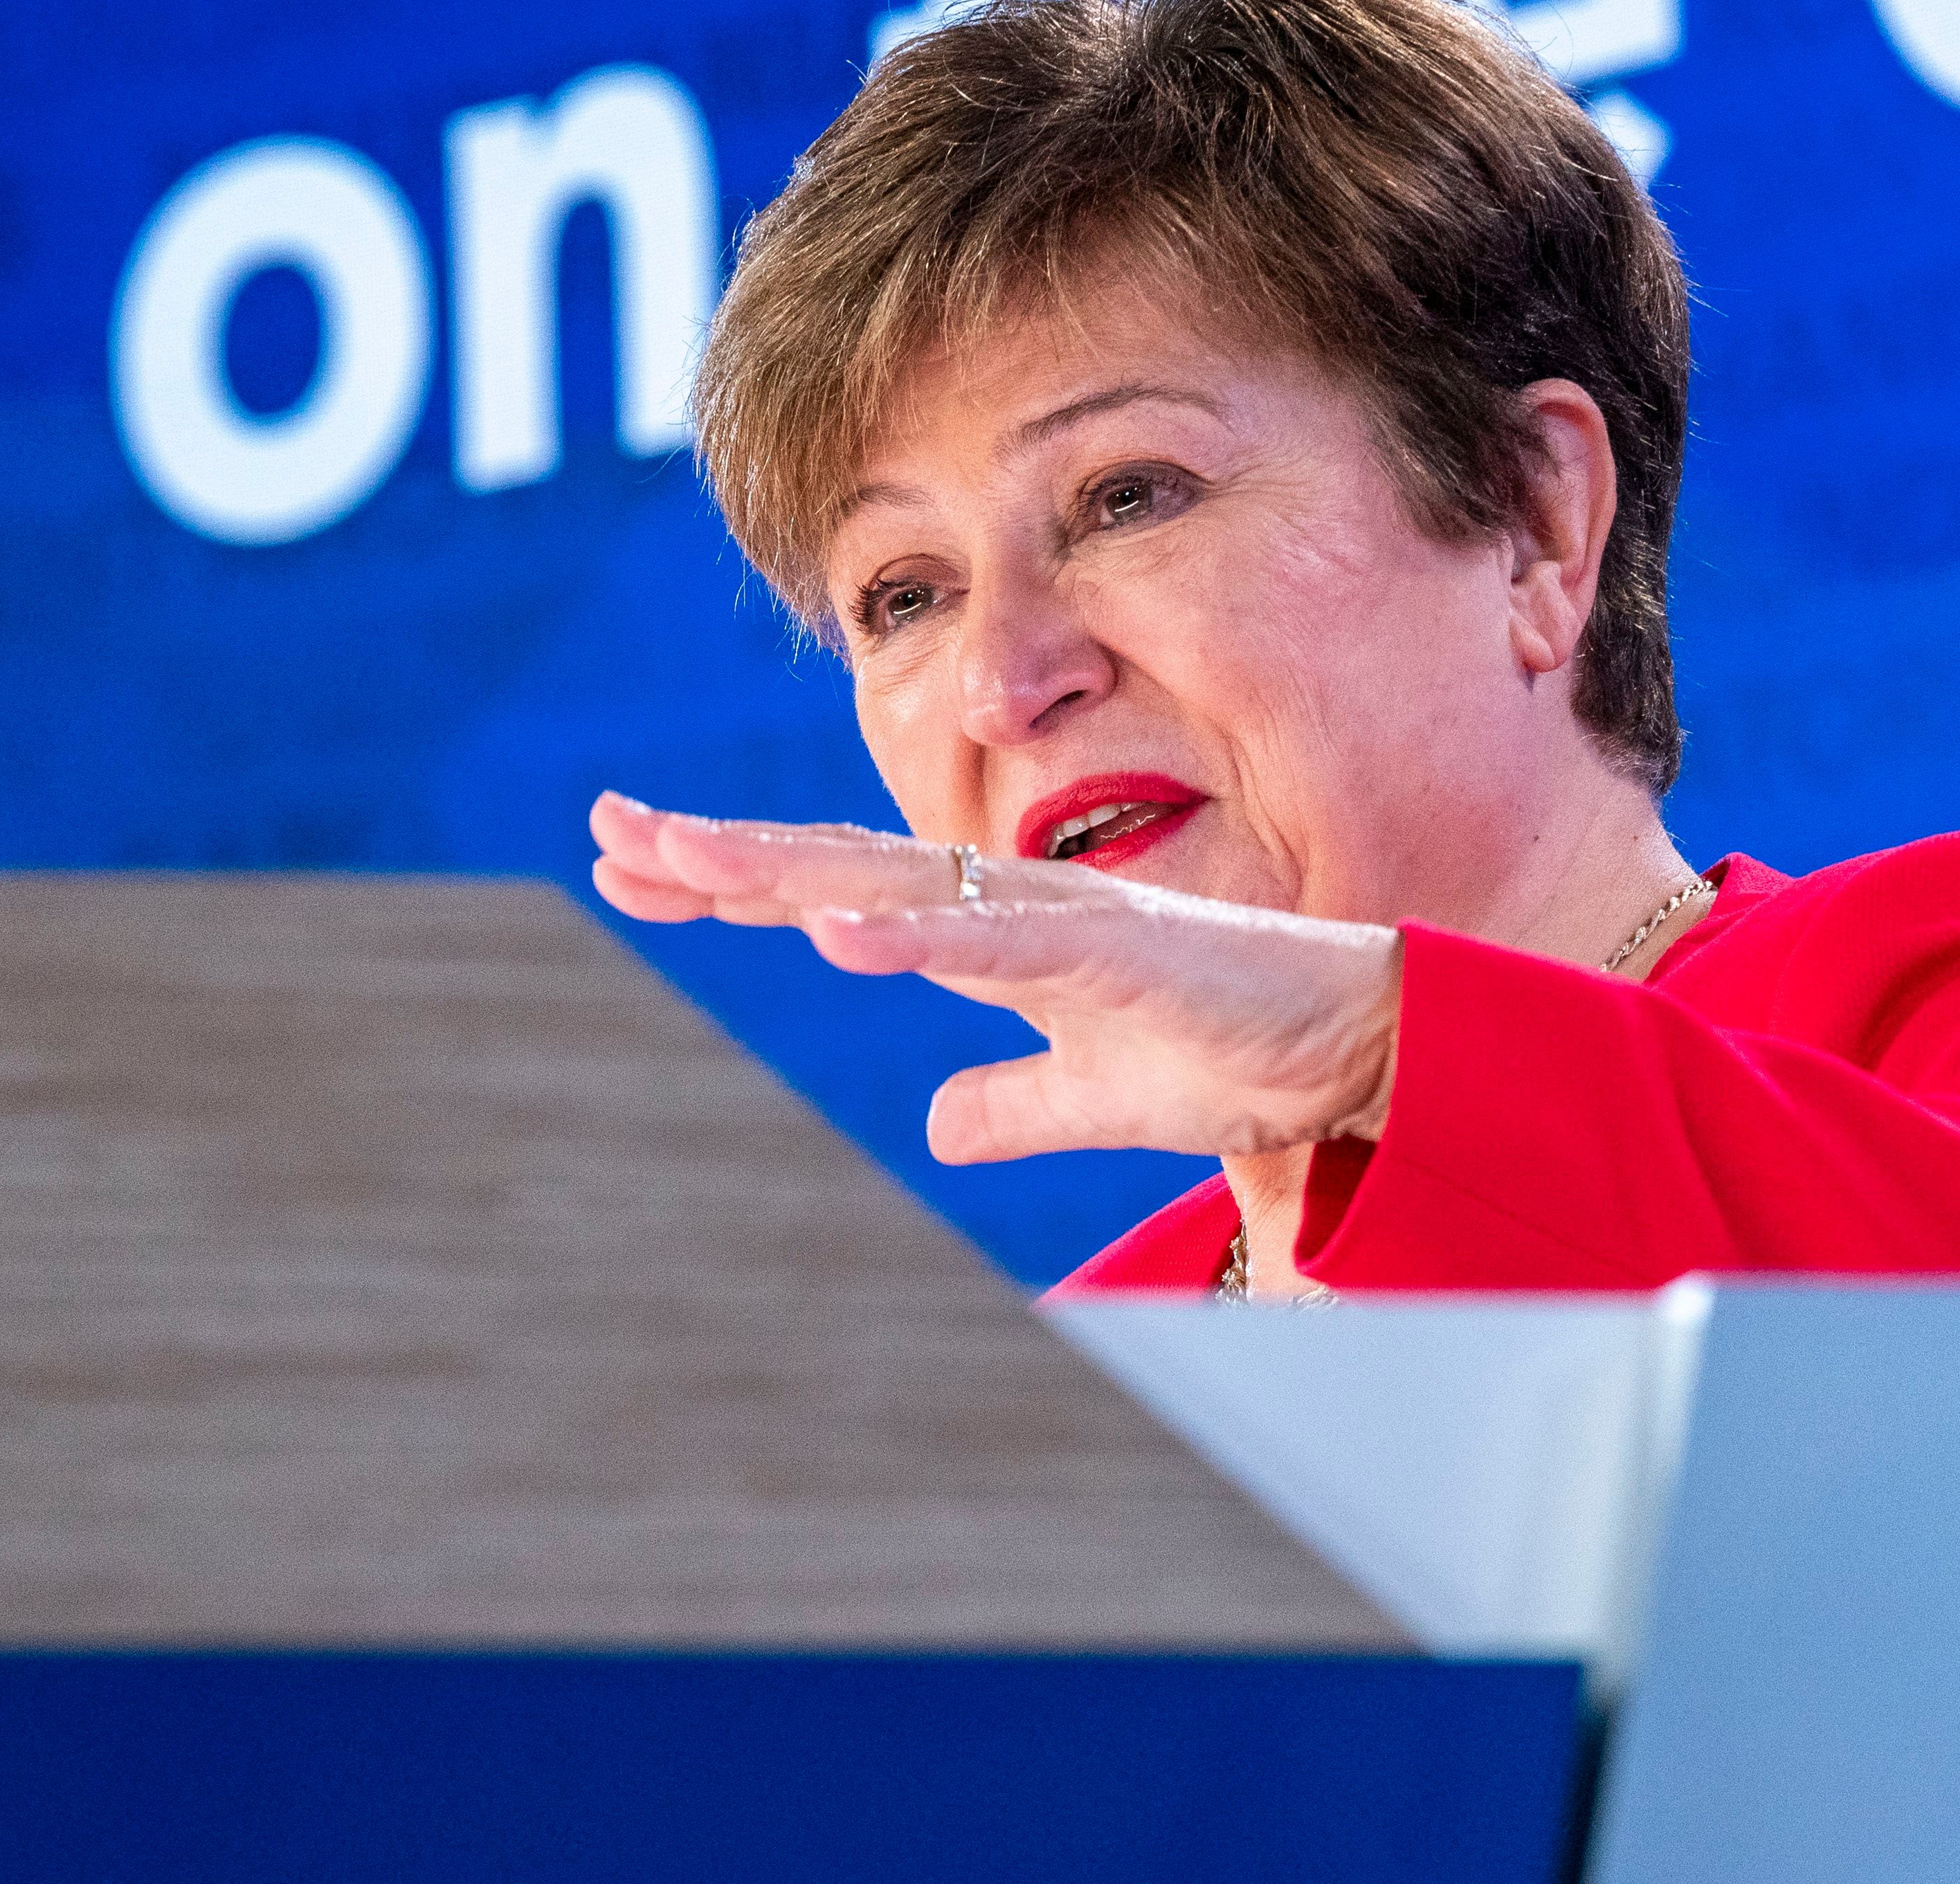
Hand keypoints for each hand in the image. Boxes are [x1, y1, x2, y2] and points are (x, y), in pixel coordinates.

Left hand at [588, 792, 1402, 1165]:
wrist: (1351, 1050)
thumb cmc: (1226, 1055)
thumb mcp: (1092, 1099)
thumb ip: (1013, 1103)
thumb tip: (943, 1126)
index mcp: (989, 937)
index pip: (836, 897)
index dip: (733, 884)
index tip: (632, 868)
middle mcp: (1007, 908)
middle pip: (837, 871)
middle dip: (721, 855)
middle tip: (609, 834)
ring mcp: (1058, 920)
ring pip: (899, 886)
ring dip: (788, 873)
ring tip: (684, 861)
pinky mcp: (1116, 953)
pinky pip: (1000, 942)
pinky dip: (916, 937)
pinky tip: (834, 936)